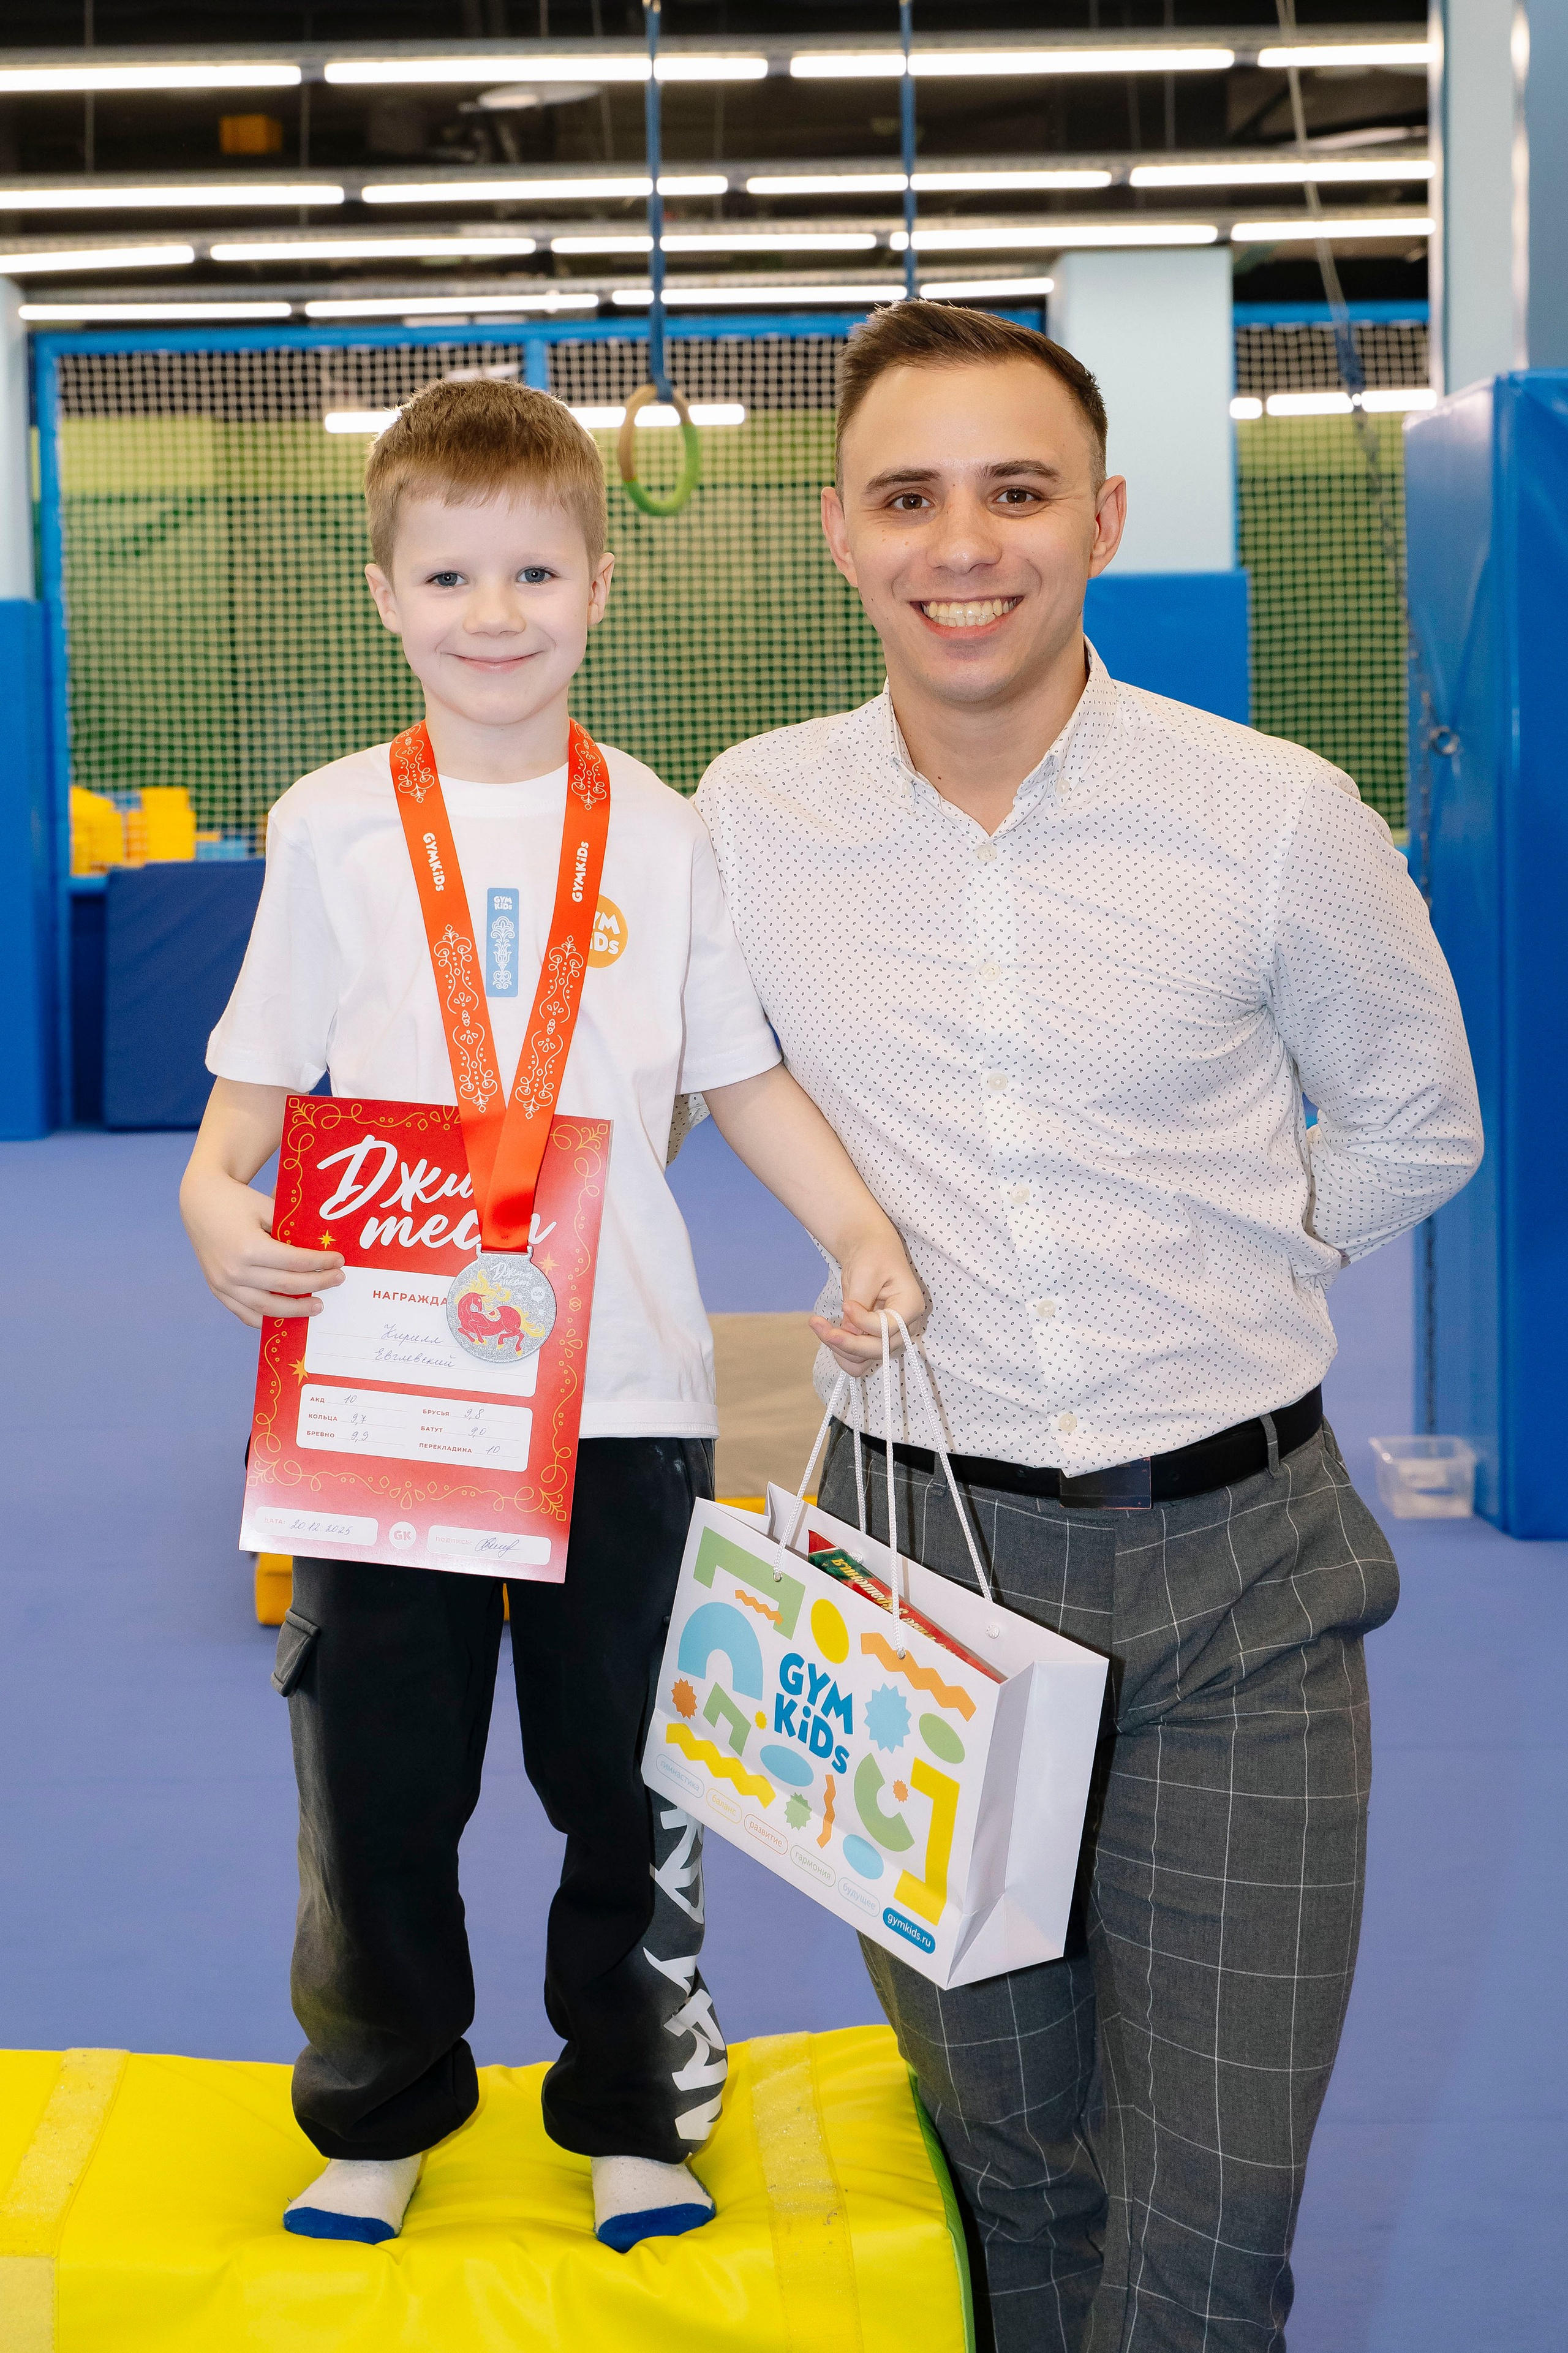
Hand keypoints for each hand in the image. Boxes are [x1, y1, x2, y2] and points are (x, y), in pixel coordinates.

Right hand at [180, 1164, 344, 1328]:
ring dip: (296, 1310)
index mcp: (249, 1248)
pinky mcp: (218, 1290)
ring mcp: (224, 1284)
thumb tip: (321, 1248)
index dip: (321, 1263)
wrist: (200, 1202)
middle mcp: (235, 1271)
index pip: (295, 1263)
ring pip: (266, 1307)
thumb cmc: (237, 1201)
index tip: (339, 1261)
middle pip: (285, 1285)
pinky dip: (267, 1319)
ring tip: (318, 1306)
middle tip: (338, 1280)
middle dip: (317, 1284)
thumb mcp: (265, 1206)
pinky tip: (286, 1316)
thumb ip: (290, 1229)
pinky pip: (244, 1313)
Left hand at [809, 1231, 927, 1376]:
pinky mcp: (875, 1339)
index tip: (845, 1304)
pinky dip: (841, 1351)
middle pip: (877, 1350)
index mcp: (910, 1307)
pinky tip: (827, 1334)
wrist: (870, 1252)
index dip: (862, 1322)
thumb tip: (848, 1332)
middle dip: (845, 1341)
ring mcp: (891, 1337)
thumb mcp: (864, 1273)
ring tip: (819, 1326)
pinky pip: (859, 1358)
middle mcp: (905, 1327)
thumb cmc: (872, 1256)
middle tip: (817, 1323)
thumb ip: (859, 1303)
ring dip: (839, 1348)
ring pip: (865, 1359)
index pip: (886, 1329)